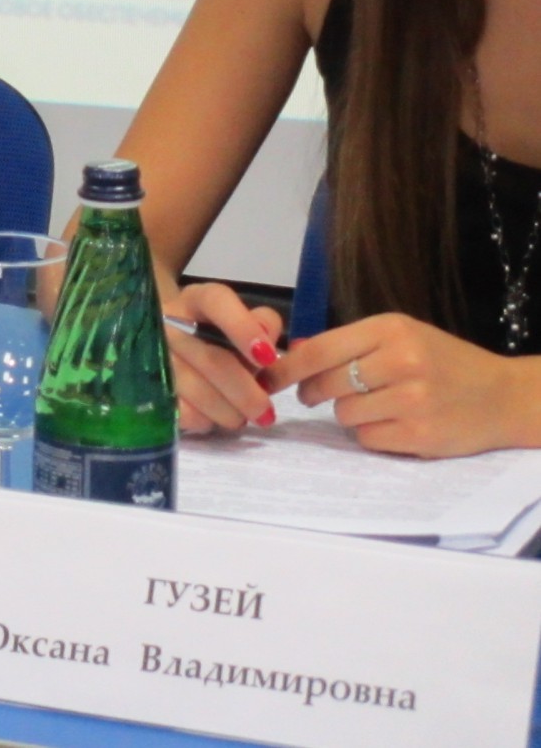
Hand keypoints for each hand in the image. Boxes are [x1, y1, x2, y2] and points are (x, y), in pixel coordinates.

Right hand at [167, 280, 283, 435]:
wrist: (169, 353)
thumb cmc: (216, 338)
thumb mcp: (243, 324)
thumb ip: (263, 324)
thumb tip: (266, 345)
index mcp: (195, 301)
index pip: (216, 302)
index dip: (242, 328)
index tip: (267, 358)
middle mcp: (167, 322)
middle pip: (211, 358)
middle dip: (245, 391)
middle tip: (266, 414)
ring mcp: (152, 353)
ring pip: (196, 389)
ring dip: (229, 411)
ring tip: (243, 418)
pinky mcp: (145, 386)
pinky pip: (181, 410)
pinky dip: (205, 419)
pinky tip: (212, 417)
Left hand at [266, 313, 540, 457]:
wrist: (502, 396)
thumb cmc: (443, 362)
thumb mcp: (400, 336)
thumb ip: (349, 344)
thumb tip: (291, 355)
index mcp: (391, 330)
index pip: (319, 349)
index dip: (286, 367)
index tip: (265, 378)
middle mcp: (401, 361)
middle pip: (325, 383)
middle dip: (313, 391)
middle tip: (316, 395)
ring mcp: (413, 400)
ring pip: (344, 413)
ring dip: (349, 413)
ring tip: (376, 405)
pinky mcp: (420, 435)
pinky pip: (367, 438)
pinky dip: (371, 434)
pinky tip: (393, 423)